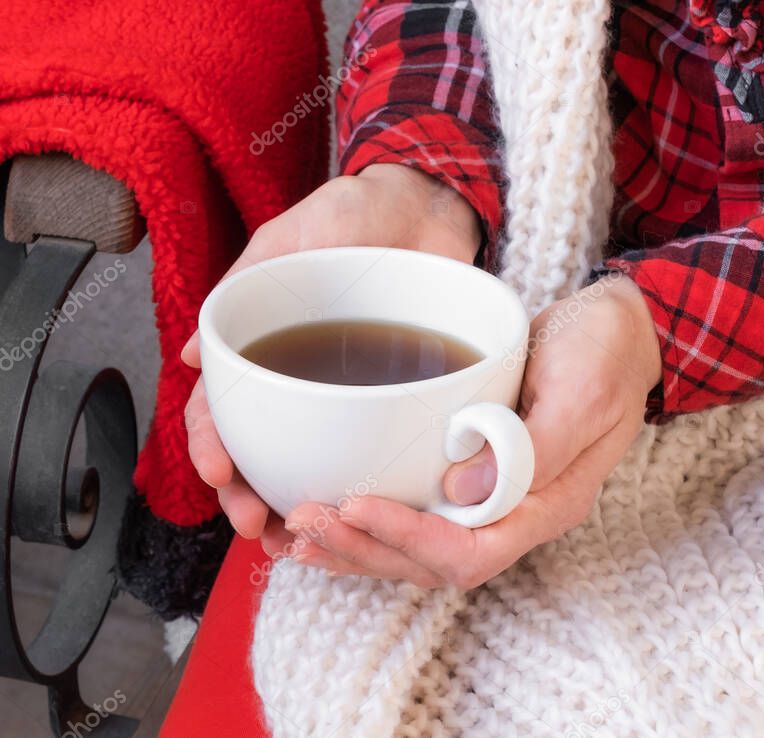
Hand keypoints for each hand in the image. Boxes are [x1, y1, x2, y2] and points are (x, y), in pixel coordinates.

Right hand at [183, 164, 482, 543]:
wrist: (431, 201)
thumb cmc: (356, 212)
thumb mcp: (292, 237)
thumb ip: (247, 285)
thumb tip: (192, 355)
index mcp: (264, 345)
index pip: (222, 406)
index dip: (214, 444)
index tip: (222, 473)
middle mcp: (303, 376)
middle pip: (262, 448)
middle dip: (251, 494)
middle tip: (259, 524)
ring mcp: (351, 392)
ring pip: (313, 461)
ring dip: (300, 505)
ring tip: (299, 540)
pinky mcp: (401, 396)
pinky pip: (377, 448)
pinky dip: (364, 486)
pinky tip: (362, 517)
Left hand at [282, 274, 661, 587]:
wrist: (617, 329)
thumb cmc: (605, 354)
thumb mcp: (581, 392)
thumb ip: (533, 449)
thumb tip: (459, 493)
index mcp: (548, 504)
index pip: (472, 552)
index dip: (409, 539)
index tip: (357, 505)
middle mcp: (516, 512)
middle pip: (432, 562)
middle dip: (365, 548)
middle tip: (303, 522)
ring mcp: (494, 496)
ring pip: (418, 546)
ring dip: (357, 543)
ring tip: (298, 532)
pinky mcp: (473, 472)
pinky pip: (418, 512)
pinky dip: (370, 518)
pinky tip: (331, 508)